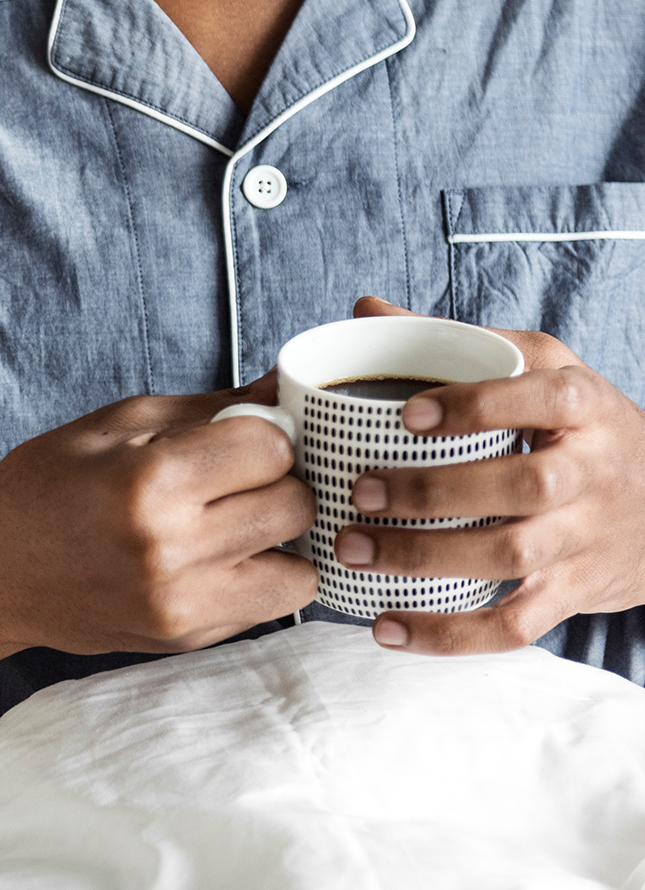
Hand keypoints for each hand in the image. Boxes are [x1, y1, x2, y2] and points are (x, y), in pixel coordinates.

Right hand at [0, 382, 316, 659]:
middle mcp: (170, 548)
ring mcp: (181, 603)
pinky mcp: (187, 638)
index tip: (238, 437)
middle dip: (278, 483)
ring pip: (302, 569)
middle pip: (296, 505)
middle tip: (240, 479)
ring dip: (280, 539)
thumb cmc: (47, 484)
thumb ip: (213, 407)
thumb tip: (293, 385)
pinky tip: (218, 557)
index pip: (271, 447)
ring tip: (238, 522)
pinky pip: (272, 606)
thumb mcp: (117, 423)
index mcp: (148, 480)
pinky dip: (261, 576)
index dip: (262, 433)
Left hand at [337, 296, 644, 653]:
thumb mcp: (539, 370)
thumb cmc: (576, 428)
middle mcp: (592, 471)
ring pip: (514, 556)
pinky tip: (388, 627)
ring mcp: (585, 537)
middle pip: (523, 485)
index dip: (477, 407)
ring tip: (353, 551)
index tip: (407, 414)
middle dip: (436, 492)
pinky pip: (516, 624)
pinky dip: (451, 635)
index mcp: (583, 405)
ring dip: (428, 557)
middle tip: (360, 492)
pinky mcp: (574, 592)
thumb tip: (365, 311)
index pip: (542, 396)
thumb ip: (456, 345)